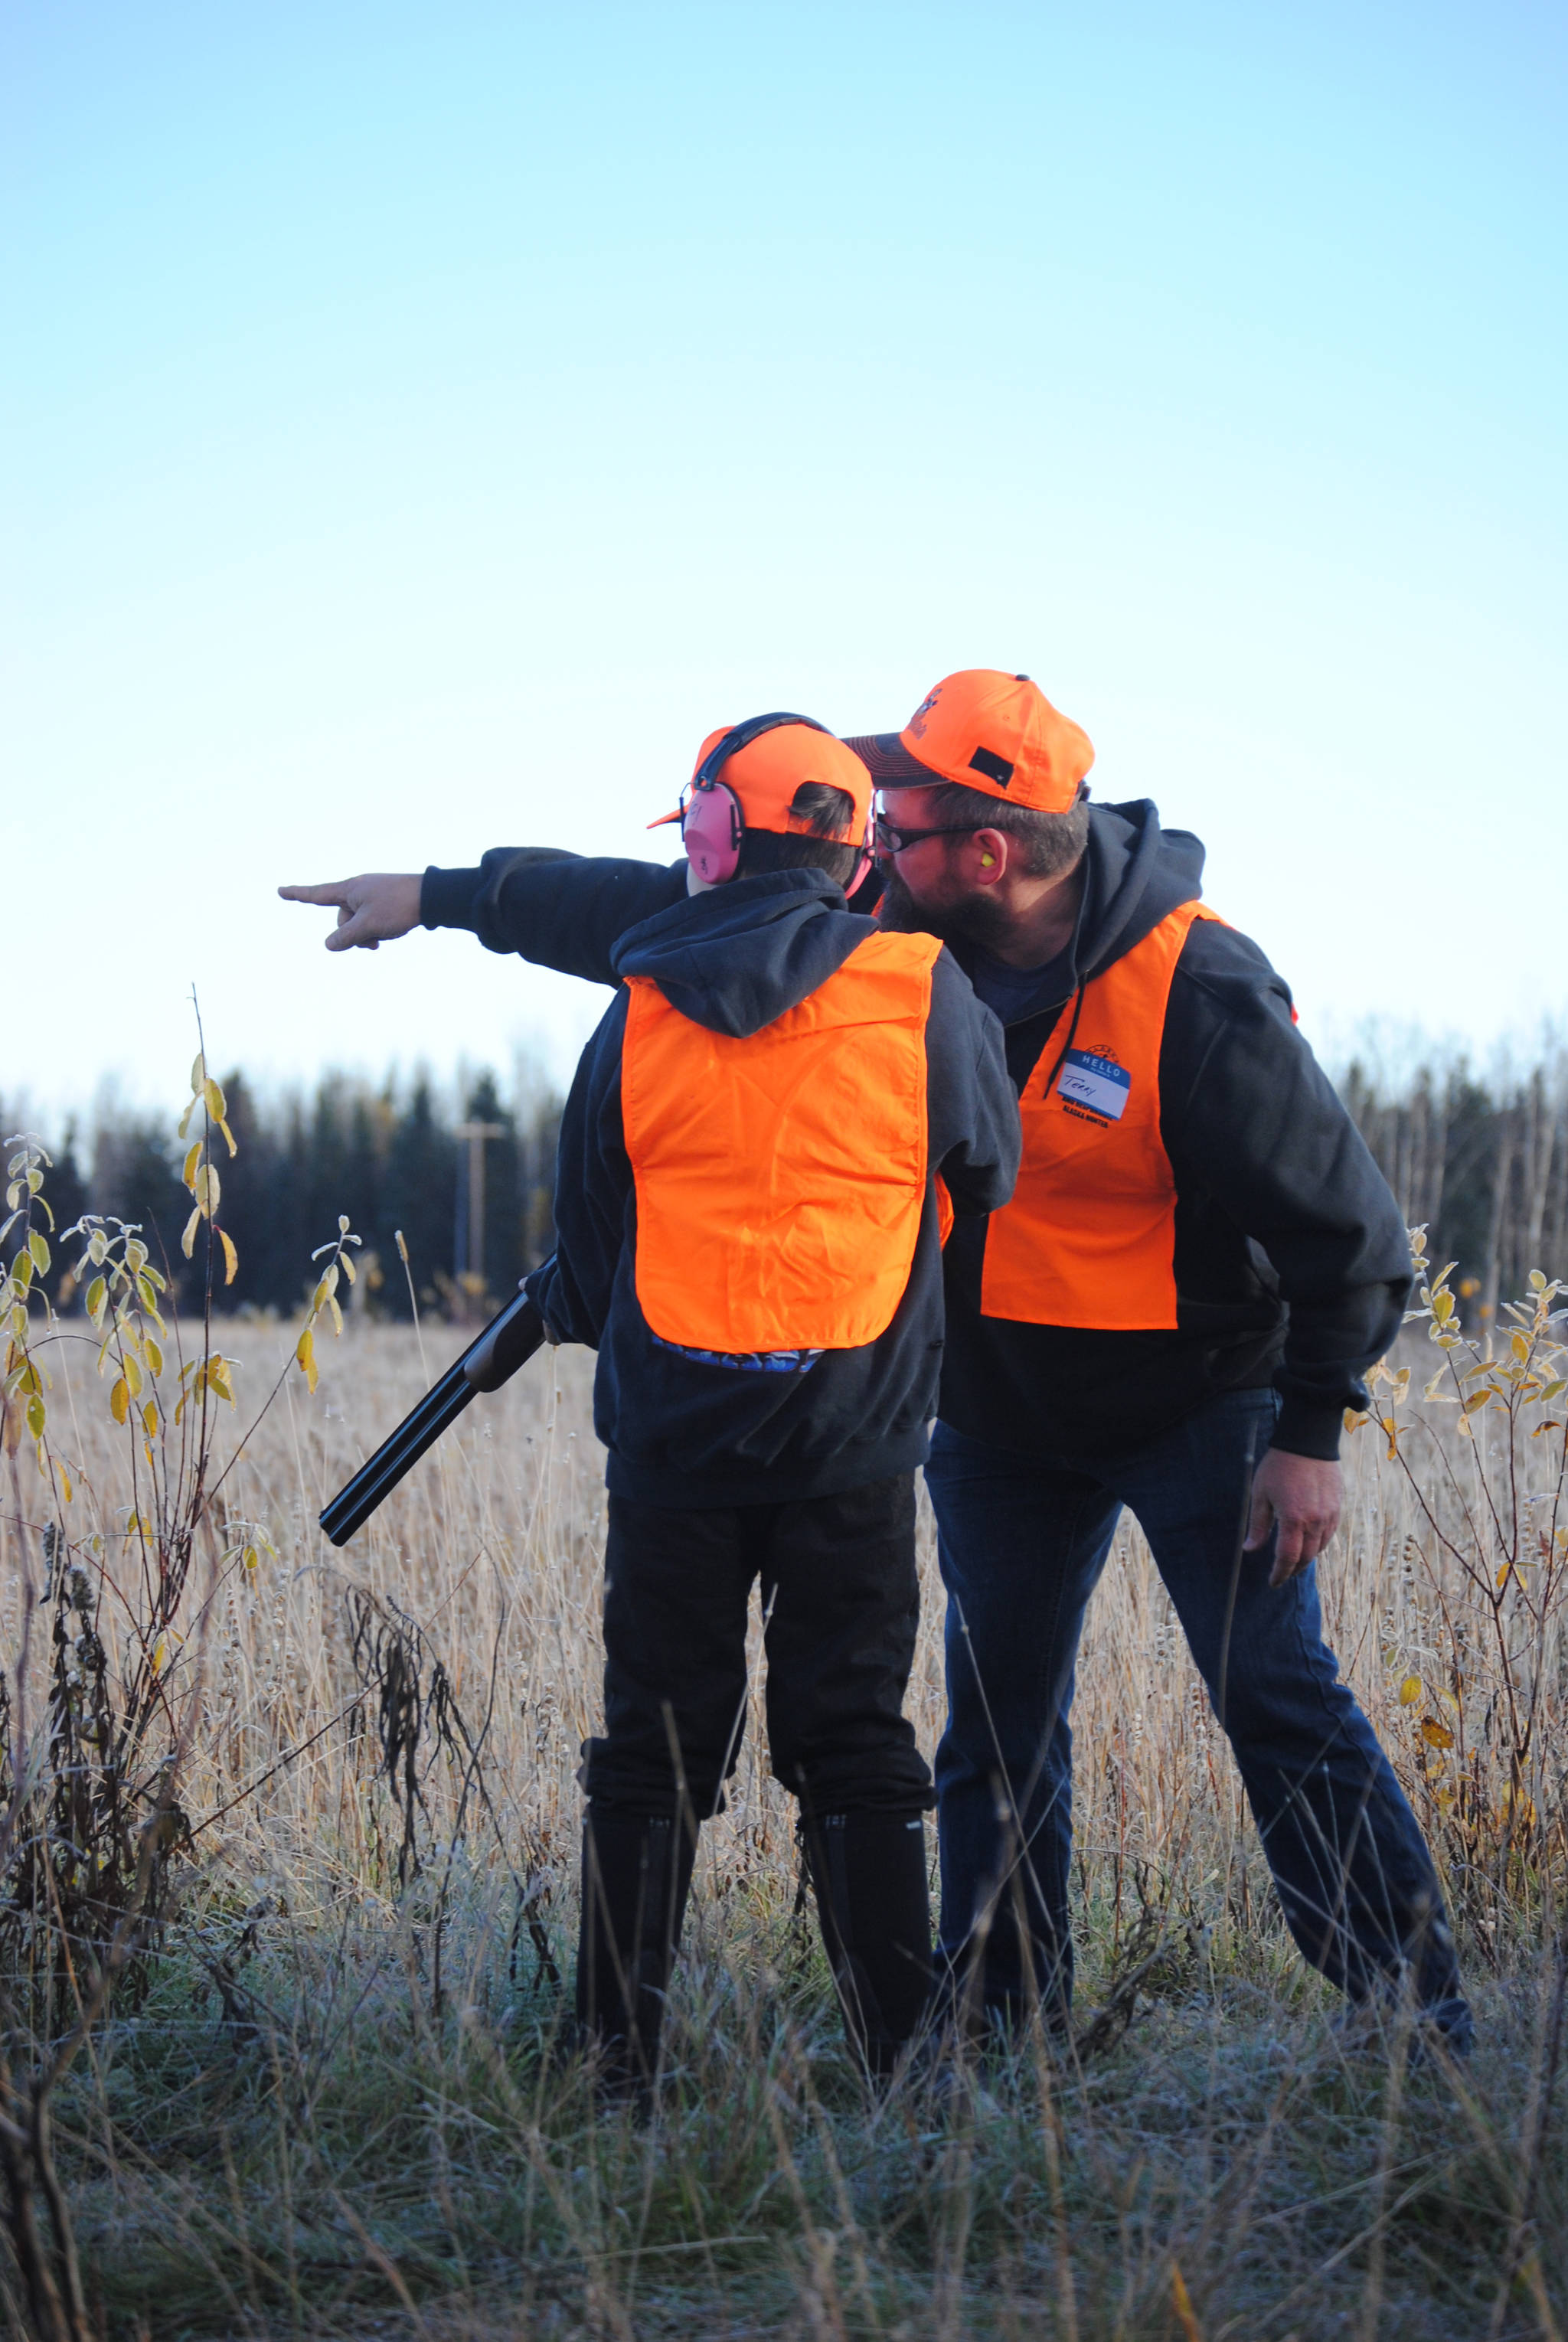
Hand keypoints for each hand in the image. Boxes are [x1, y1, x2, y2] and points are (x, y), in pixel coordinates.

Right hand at [278, 874, 422, 951]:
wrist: (432, 897)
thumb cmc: (399, 907)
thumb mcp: (369, 925)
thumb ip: (346, 937)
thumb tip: (329, 945)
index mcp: (349, 889)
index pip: (317, 894)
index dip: (297, 895)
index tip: (280, 891)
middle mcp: (358, 889)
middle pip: (342, 918)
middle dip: (353, 934)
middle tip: (374, 939)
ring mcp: (372, 895)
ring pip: (359, 922)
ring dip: (368, 934)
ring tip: (387, 935)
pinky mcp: (386, 901)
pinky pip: (373, 919)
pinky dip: (378, 929)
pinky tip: (393, 932)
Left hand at [1245, 1448, 1341, 1586]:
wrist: (1308, 1442)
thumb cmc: (1279, 1467)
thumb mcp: (1260, 1494)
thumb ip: (1258, 1525)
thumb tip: (1249, 1550)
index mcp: (1293, 1519)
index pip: (1288, 1557)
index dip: (1279, 1573)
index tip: (1272, 1582)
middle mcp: (1315, 1521)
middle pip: (1306, 1557)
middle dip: (1292, 1569)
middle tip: (1281, 1575)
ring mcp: (1329, 1515)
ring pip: (1319, 1548)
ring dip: (1306, 1558)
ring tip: (1293, 1561)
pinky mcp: (1337, 1507)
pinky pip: (1329, 1534)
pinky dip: (1318, 1543)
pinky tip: (1308, 1543)